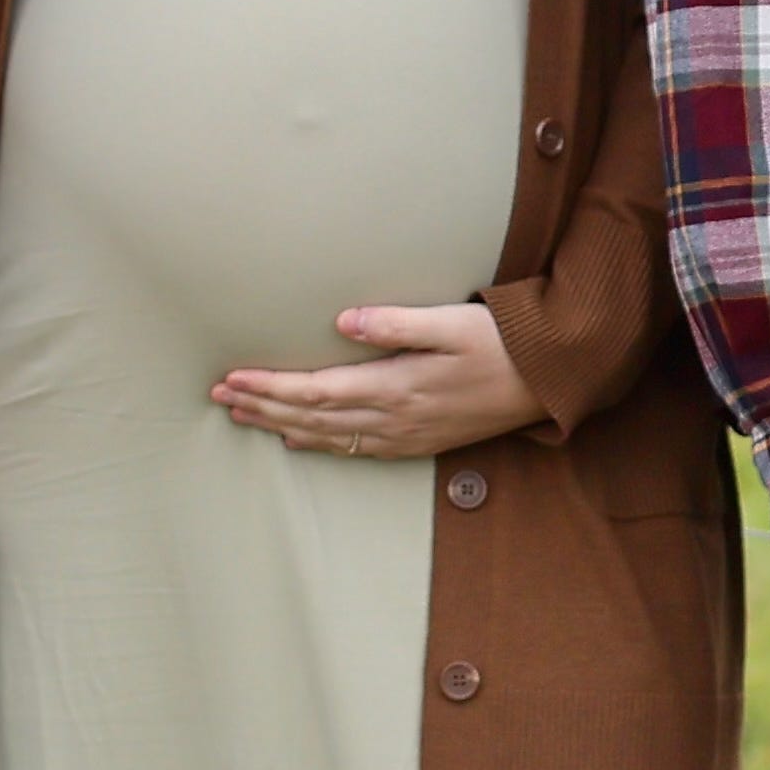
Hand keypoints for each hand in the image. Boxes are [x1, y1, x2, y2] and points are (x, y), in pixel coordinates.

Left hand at [212, 301, 544, 458]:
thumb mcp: (453, 323)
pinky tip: (299, 439)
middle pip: (312, 419)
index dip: (270, 386)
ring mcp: (406, 436)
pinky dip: (319, 445)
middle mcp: (395, 420)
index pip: (316, 391)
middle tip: (219, 396)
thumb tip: (343, 320)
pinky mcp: (418, 442)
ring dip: (281, 426)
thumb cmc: (505, 345)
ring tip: (244, 416)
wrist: (550, 383)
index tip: (232, 377)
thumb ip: (397, 322)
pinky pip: (355, 449)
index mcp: (398, 387)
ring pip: (328, 438)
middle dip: (262, 406)